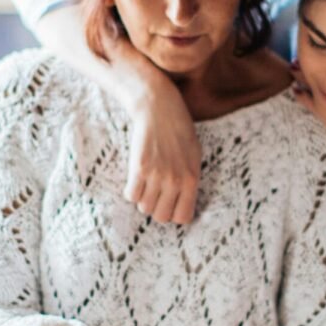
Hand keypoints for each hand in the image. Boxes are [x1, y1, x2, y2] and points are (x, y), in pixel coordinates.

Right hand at [124, 76, 200, 224]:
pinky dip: (131, 191)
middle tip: (155, 193)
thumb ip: (189, 181)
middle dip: (157, 208)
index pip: (183, 217)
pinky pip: (131, 196)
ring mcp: (157, 176)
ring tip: (145, 184)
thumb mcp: (194, 156)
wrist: (159, 108)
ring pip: (144, 207)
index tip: (170, 204)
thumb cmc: (179, 130)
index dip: (174, 213)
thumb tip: (182, 204)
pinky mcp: (139, 168)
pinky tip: (135, 179)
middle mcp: (175, 181)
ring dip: (143, 198)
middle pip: (161, 216)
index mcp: (192, 179)